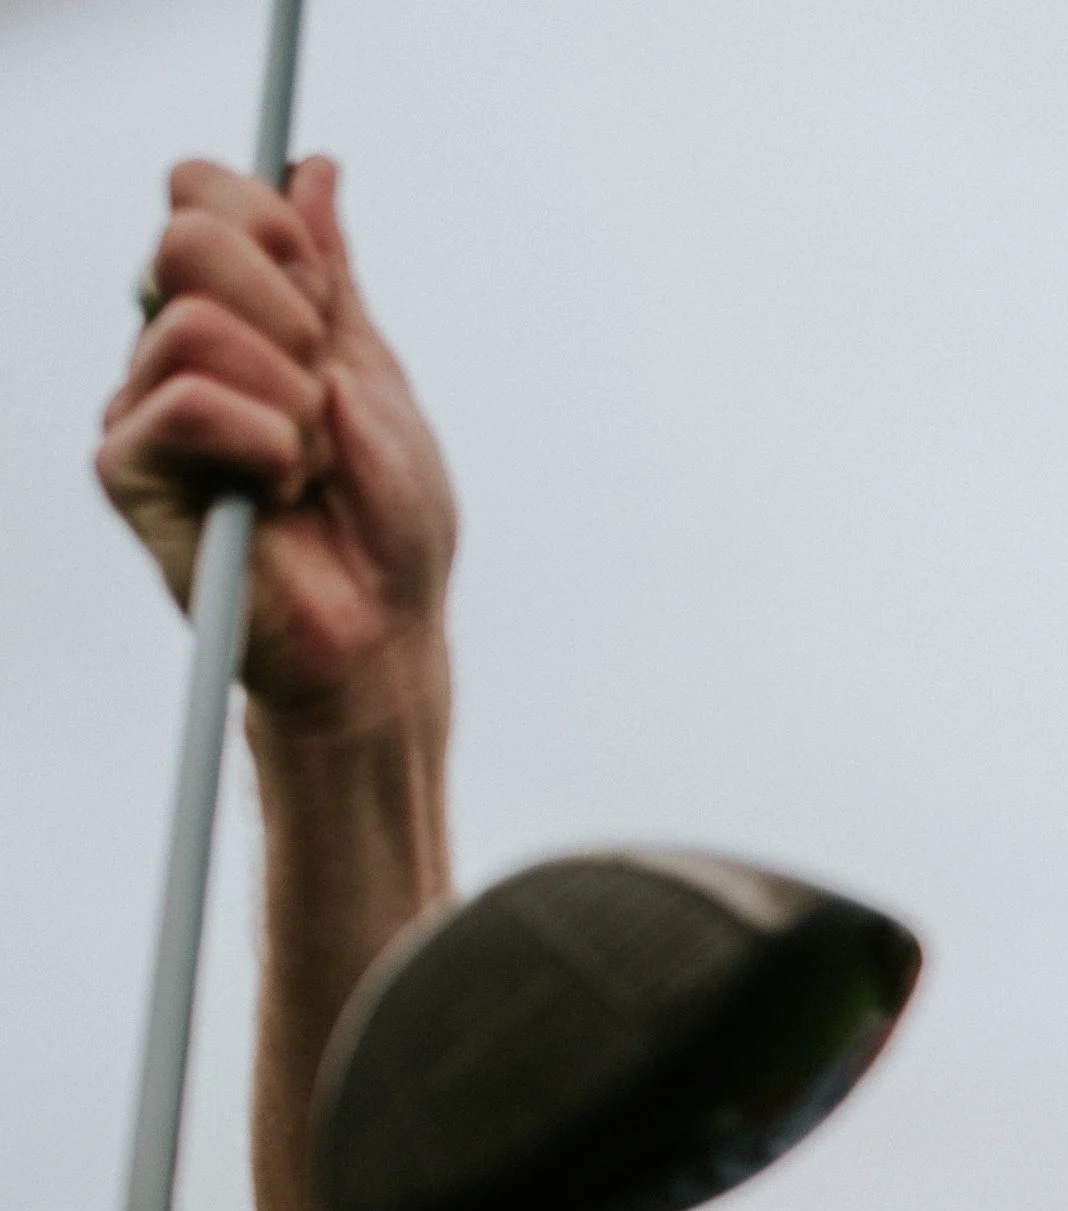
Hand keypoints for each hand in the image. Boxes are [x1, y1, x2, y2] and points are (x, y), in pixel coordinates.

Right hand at [96, 157, 454, 724]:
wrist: (384, 635)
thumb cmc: (389, 529)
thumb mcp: (376, 378)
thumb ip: (332, 278)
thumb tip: (312, 169)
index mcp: (234, 314)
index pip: (203, 192)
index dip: (273, 230)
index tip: (325, 309)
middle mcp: (174, 347)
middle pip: (185, 235)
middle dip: (284, 310)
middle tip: (321, 396)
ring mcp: (144, 406)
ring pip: (188, 321)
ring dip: (285, 396)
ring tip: (310, 463)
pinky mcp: (130, 472)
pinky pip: (185, 403)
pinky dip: (263, 443)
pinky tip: (282, 492)